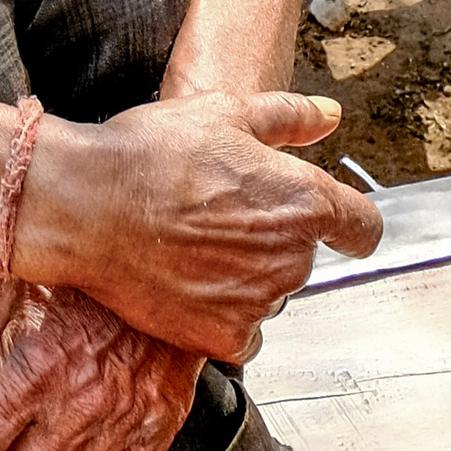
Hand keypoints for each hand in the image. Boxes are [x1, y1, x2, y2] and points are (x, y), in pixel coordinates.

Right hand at [29, 89, 378, 362]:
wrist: (88, 206)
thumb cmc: (152, 154)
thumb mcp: (224, 113)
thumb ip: (290, 117)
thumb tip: (330, 115)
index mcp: (305, 201)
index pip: (363, 228)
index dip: (348, 224)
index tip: (333, 227)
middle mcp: (293, 257)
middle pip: (301, 259)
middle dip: (270, 242)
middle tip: (216, 218)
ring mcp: (260, 302)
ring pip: (268, 295)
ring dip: (242, 278)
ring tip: (190, 247)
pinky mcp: (224, 337)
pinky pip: (241, 335)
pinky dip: (219, 317)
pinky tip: (185, 285)